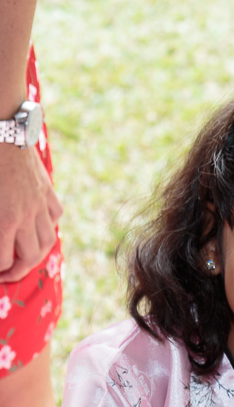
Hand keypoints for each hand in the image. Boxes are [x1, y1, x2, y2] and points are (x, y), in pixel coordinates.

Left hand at [0, 143, 61, 282]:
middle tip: (5, 273)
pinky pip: (55, 217)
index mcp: (3, 220)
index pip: (3, 260)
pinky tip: (37, 227)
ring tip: (24, 258)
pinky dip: (48, 227)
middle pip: (30, 258)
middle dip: (16, 272)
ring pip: (46, 241)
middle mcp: (25, 217)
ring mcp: (40, 204)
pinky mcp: (48, 192)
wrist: (3, 132)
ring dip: (36, 255)